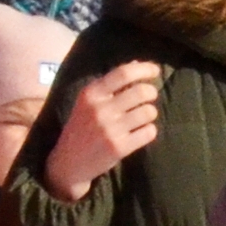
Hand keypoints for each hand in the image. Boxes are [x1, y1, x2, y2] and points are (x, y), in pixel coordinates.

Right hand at [42, 61, 161, 201]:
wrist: (69, 162)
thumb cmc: (82, 127)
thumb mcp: (89, 102)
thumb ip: (111, 84)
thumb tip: (137, 63)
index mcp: (91, 93)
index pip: (123, 73)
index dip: (144, 69)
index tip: (156, 71)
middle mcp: (100, 109)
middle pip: (141, 92)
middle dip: (151, 92)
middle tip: (150, 96)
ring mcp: (110, 129)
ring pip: (148, 112)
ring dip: (150, 113)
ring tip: (142, 117)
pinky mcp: (119, 148)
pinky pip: (149, 132)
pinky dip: (149, 131)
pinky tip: (141, 132)